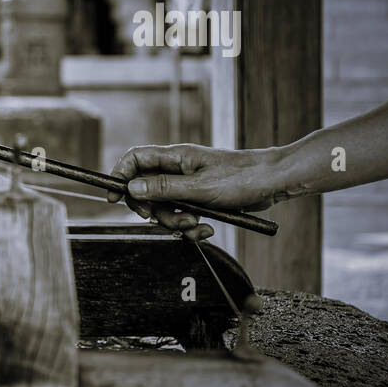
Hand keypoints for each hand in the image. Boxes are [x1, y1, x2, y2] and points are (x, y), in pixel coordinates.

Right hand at [106, 144, 282, 239]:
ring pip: (164, 207)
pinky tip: (206, 229)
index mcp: (175, 157)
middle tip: (156, 218)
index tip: (114, 197)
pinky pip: (183, 215)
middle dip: (152, 209)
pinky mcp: (199, 200)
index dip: (120, 175)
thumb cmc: (241, 178)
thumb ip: (163, 189)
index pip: (135, 159)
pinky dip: (190, 227)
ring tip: (195, 225)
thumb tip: (131, 188)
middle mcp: (177, 170)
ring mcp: (188, 185)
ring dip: (175, 222)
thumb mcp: (199, 187)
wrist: (273, 184)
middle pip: (146, 189)